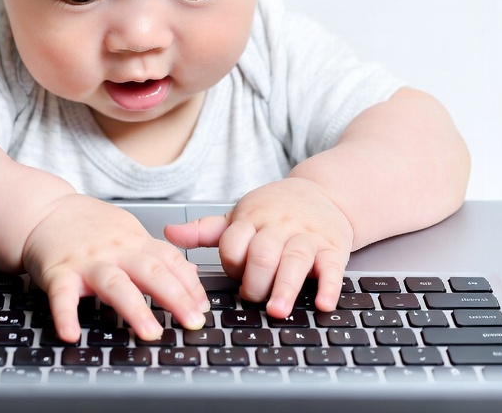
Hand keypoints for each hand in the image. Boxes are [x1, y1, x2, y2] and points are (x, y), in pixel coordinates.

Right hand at [22, 193, 209, 342]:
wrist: (45, 210)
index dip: (190, 284)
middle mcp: (115, 251)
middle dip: (175, 297)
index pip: (170, 260)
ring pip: (115, 284)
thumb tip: (191, 276)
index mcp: (135, 242)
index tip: (203, 307)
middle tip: (192, 322)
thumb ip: (158, 255)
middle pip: (150, 271)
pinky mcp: (58, 272)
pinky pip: (62, 296)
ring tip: (150, 333)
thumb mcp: (129, 232)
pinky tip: (71, 334)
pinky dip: (65, 315)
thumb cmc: (88, 226)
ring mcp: (87, 262)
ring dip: (134, 309)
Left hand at [164, 177, 352, 317]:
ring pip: (296, 259)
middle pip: (263, 253)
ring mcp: (307, 236)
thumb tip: (168, 232)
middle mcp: (279, 226)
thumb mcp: (239, 215)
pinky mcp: (333, 248)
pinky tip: (323, 303)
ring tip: (277, 310)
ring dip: (286, 286)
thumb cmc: (275, 210)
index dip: (230, 263)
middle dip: (255, 280)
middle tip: (252, 299)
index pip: (234, 242)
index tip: (234, 278)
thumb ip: (205, 230)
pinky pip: (332, 267)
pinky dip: (329, 286)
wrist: (323, 192)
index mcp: (252, 219)